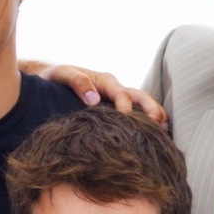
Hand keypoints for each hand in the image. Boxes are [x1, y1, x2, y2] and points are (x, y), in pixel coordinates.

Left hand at [42, 64, 167, 124]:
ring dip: (155, 116)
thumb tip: (94, 99)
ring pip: (142, 106)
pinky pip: (135, 115)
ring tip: (164, 132)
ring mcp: (117, 101)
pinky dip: (147, 124)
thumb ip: (77, 82)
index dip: (125, 105)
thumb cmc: (54, 79)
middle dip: (151, 109)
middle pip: (139, 97)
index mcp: (104, 81)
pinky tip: (154, 138)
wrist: (49, 82)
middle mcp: (114, 90)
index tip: (125, 117)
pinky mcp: (115, 111)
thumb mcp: (62, 75)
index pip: (120, 93)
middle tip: (158, 124)